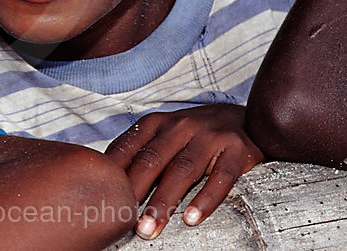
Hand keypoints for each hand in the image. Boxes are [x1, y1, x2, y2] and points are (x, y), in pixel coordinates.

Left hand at [105, 104, 261, 239]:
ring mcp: (209, 137)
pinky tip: (191, 218)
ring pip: (182, 171)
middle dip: (135, 193)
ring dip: (164, 202)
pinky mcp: (236, 150)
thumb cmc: (193, 134)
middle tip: (122, 221)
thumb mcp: (163, 134)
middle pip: (152, 161)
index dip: (114, 174)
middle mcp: (181, 126)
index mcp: (157, 123)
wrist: (243, 119)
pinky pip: (220, 178)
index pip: (129, 148)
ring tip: (150, 227)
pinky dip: (205, 199)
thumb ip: (139, 153)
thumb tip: (108, 182)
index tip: (103, 198)